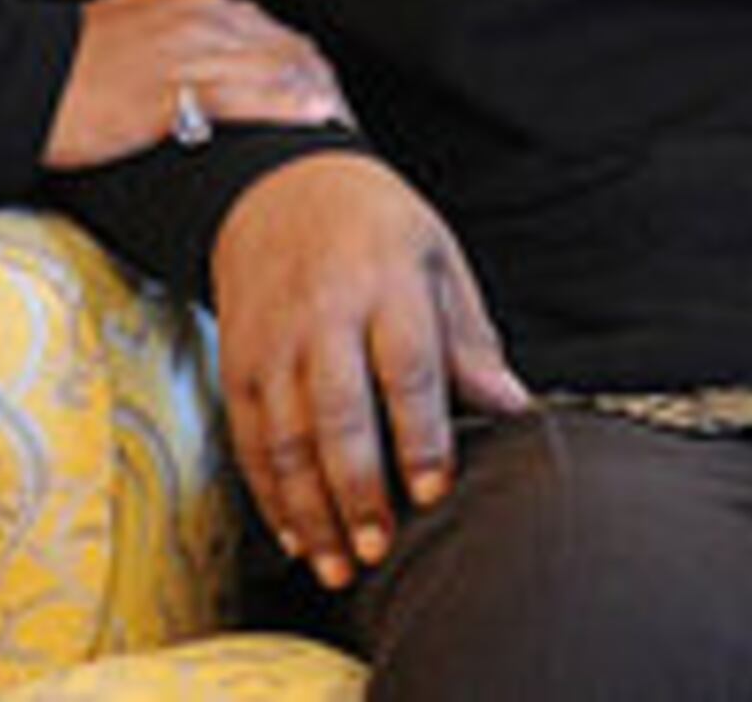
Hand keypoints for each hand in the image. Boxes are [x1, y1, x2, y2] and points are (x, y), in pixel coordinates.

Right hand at [40, 0, 349, 169]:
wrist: (20, 80)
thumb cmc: (67, 64)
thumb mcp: (131, 31)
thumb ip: (175, 40)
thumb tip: (204, 66)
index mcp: (189, 5)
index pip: (265, 28)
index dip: (299, 59)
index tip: (320, 85)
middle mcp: (197, 21)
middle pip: (281, 46)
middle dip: (316, 78)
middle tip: (345, 110)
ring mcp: (187, 55)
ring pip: (273, 68)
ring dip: (314, 94)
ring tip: (343, 121)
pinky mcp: (172, 93)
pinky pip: (244, 97)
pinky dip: (284, 107)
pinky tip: (313, 117)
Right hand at [212, 155, 527, 589]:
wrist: (278, 188)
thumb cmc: (376, 229)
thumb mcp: (436, 259)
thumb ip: (469, 340)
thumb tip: (513, 407)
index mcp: (387, 282)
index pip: (406, 367)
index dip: (421, 436)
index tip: (435, 490)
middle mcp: (324, 314)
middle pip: (339, 412)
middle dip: (358, 488)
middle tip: (379, 547)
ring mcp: (274, 342)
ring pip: (286, 437)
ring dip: (311, 509)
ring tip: (339, 564)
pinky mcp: (239, 365)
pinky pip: (250, 440)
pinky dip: (270, 495)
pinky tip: (296, 535)